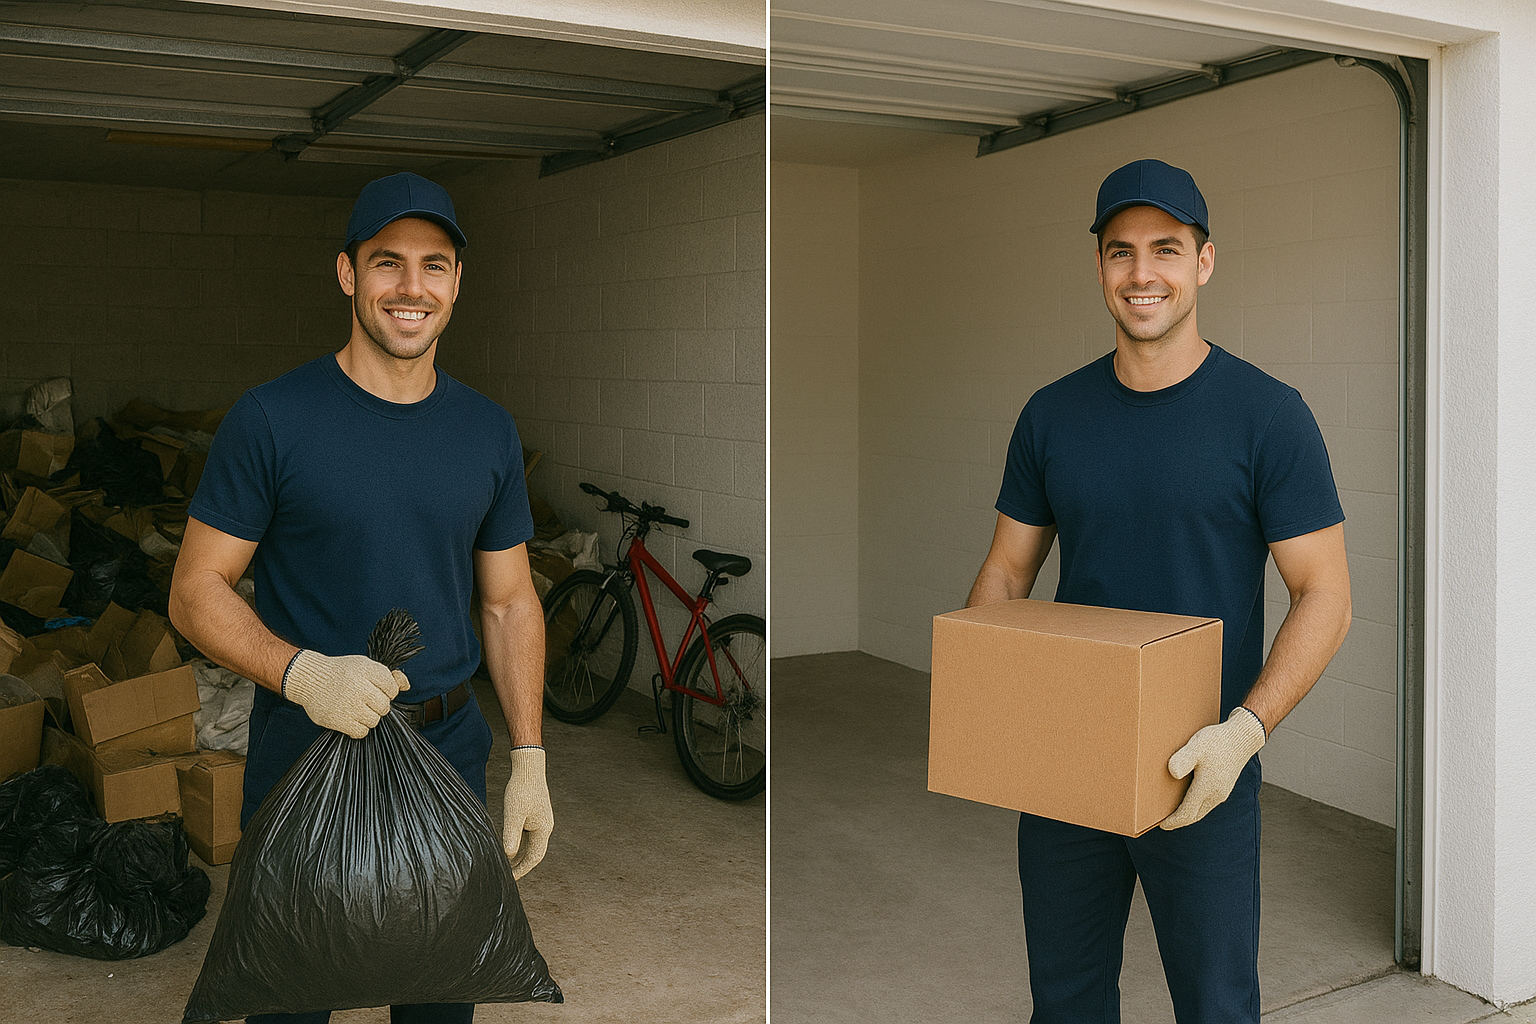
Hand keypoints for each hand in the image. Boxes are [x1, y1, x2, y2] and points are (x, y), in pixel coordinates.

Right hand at [282, 650, 408, 738]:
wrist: (309, 679)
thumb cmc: (341, 673)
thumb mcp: (365, 666)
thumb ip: (388, 675)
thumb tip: (406, 686)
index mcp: (367, 670)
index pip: (392, 689)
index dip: (386, 692)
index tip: (374, 689)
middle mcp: (359, 687)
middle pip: (385, 706)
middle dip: (378, 705)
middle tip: (364, 700)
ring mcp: (349, 705)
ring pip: (375, 721)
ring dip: (368, 717)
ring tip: (355, 708)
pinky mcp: (338, 720)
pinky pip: (361, 732)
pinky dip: (359, 728)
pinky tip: (351, 718)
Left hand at [503, 746, 553, 878]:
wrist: (528, 768)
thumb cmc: (521, 790)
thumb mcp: (513, 815)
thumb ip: (511, 836)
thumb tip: (508, 856)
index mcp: (543, 830)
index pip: (533, 858)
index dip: (521, 870)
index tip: (509, 879)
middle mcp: (545, 827)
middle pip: (535, 853)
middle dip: (522, 866)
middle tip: (509, 875)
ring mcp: (542, 820)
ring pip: (532, 844)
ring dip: (522, 855)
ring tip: (509, 864)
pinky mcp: (537, 814)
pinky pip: (530, 835)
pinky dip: (522, 844)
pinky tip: (511, 844)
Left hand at [1160, 706, 1265, 829]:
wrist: (1243, 736)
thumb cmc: (1218, 741)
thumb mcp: (1196, 747)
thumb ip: (1183, 760)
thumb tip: (1172, 773)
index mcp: (1207, 788)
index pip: (1187, 814)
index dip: (1173, 821)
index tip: (1161, 824)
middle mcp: (1216, 795)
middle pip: (1194, 816)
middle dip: (1179, 820)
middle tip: (1164, 821)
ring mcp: (1222, 792)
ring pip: (1202, 810)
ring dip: (1188, 813)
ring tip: (1173, 810)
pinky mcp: (1225, 786)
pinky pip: (1207, 802)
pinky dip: (1195, 805)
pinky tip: (1188, 797)